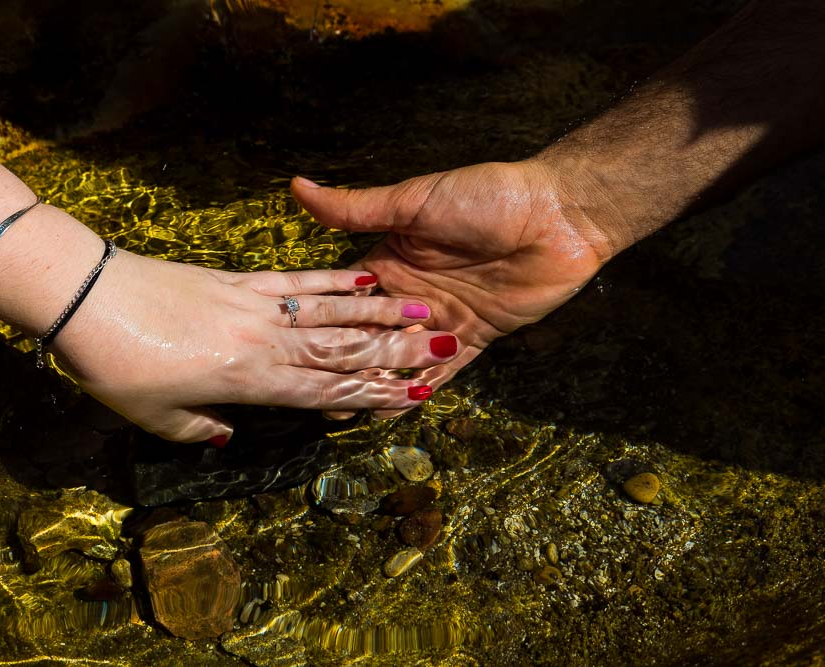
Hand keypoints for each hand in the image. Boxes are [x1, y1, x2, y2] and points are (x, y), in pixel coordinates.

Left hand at [50, 250, 459, 441]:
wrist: (86, 296)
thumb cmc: (116, 365)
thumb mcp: (155, 417)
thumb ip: (200, 429)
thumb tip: (227, 436)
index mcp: (248, 381)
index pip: (325, 390)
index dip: (374, 393)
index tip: (415, 394)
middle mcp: (262, 341)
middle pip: (342, 347)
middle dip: (396, 351)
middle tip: (445, 348)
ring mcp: (253, 305)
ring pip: (329, 310)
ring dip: (378, 310)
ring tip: (423, 308)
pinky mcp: (236, 278)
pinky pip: (294, 280)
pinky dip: (331, 278)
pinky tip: (362, 273)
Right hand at [291, 160, 611, 415]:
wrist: (559, 215)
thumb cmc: (487, 196)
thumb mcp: (414, 201)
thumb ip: (356, 208)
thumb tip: (297, 186)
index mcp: (389, 260)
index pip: (346, 299)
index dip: (321, 324)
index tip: (292, 350)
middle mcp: (411, 293)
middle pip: (371, 336)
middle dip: (347, 364)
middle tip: (318, 393)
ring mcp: (443, 317)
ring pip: (404, 357)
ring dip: (382, 381)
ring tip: (350, 411)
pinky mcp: (476, 335)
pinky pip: (445, 369)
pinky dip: (425, 386)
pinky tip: (400, 408)